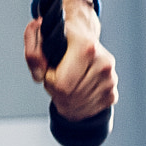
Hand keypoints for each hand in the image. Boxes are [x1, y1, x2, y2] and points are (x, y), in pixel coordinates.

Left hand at [24, 0, 116, 120]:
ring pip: (78, 108)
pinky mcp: (112, 94)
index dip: (49, 81)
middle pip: (69, 99)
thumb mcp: (38, 36)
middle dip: (56, 92)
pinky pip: (88, 113)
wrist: (82, 32)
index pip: (62, 85)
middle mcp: (103, 63)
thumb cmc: (59, 36)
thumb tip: (39, 76)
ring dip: (65, 100)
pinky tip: (74, 92)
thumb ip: (32, 54)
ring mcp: (110, 80)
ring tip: (66, 82)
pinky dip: (76, 108)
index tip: (51, 69)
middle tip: (57, 76)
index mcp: (87, 47)